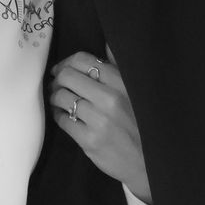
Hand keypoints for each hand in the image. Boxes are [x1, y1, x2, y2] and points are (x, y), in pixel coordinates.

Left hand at [49, 52, 150, 203]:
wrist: (149, 163)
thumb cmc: (143, 124)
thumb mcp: (138, 91)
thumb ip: (119, 66)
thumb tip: (106, 41)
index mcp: (122, 82)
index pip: (83, 60)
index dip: (67, 62)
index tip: (63, 68)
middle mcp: (110, 99)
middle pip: (67, 76)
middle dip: (58, 79)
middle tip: (58, 84)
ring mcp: (99, 121)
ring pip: (61, 97)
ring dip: (56, 96)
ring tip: (59, 99)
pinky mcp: (89, 141)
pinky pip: (62, 120)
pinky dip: (59, 114)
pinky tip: (64, 115)